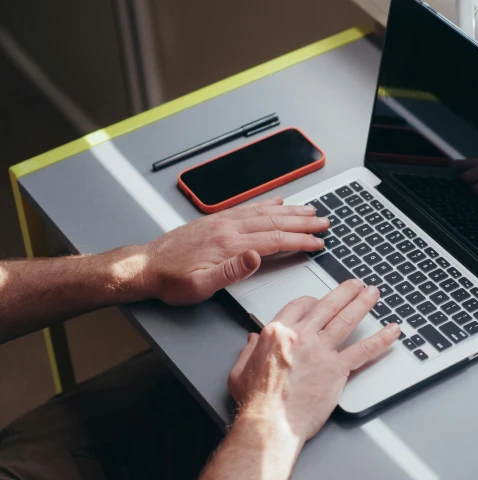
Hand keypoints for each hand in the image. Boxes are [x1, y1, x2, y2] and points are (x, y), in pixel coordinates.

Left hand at [141, 196, 328, 304]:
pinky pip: (248, 208)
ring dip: (290, 210)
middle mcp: (228, 228)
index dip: (300, 241)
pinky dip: (267, 203)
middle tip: (325, 221)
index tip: (318, 242)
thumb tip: (256, 257)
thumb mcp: (199, 286)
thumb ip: (231, 272)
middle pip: (274, 221)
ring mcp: (222, 222)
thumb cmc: (170, 282)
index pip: (274, 240)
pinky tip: (278, 201)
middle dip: (303, 221)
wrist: (143, 267)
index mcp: (229, 245)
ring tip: (310, 209)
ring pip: (264, 212)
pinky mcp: (216, 221)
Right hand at [227, 280, 398, 441]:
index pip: (300, 304)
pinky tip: (392, 331)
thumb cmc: (256, 402)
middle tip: (357, 284)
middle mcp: (301, 336)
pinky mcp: (337, 369)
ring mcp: (321, 351)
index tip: (321, 300)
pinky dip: (381, 339)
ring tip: (373, 293)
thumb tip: (252, 340)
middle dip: (345, 291)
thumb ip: (248, 351)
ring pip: (346, 319)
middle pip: (328, 305)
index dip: (314, 300)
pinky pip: (363, 349)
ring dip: (363, 303)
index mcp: (277, 332)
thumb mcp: (240, 370)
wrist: (269, 423)